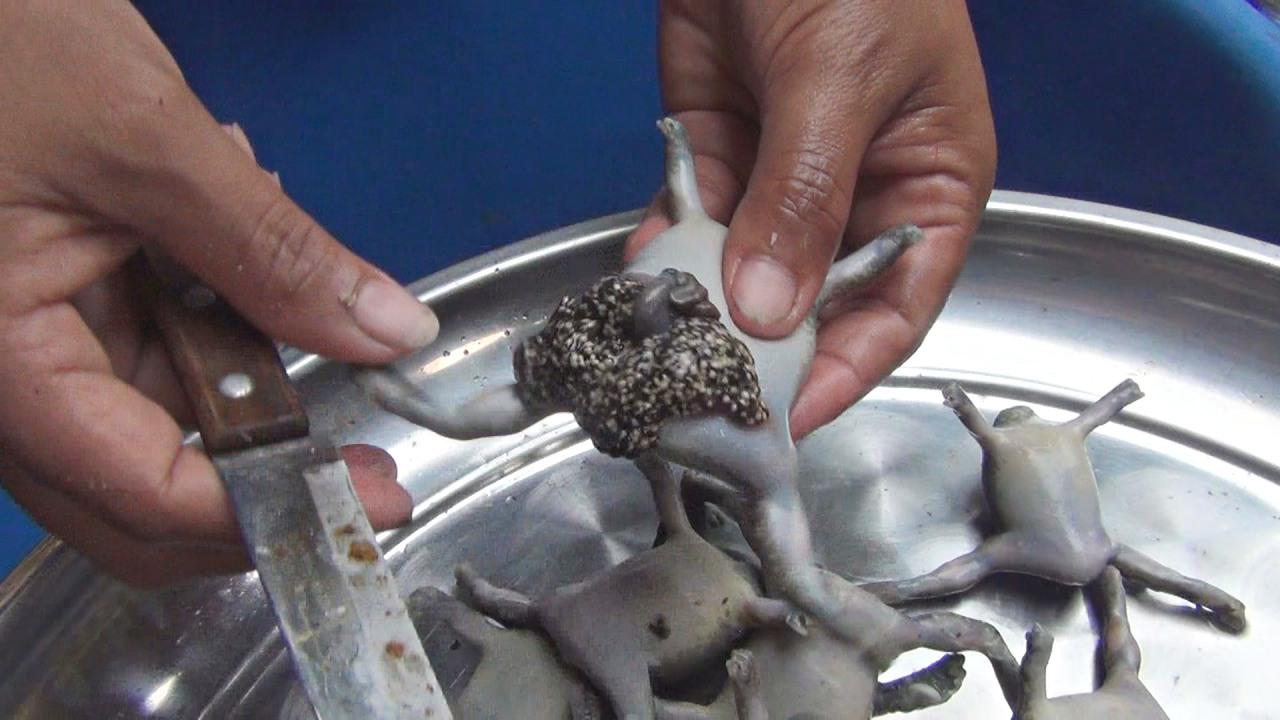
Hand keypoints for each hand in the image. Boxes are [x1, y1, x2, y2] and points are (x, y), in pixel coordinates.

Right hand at [0, 2, 436, 585]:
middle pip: (139, 492)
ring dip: (238, 366)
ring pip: (151, 420)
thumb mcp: (148, 140)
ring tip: (250, 233)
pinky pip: (142, 352)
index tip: (367, 500)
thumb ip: (272, 252)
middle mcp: (0, 374)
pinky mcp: (42, 304)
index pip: (142, 490)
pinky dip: (207, 314)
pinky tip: (215, 228)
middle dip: (257, 472)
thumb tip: (384, 331)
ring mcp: (22, 343)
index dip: (266, 511)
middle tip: (356, 452)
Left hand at [628, 0, 995, 437]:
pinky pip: (694, 224)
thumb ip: (805, 197)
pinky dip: (667, 253)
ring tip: (661, 348)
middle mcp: (857, 196)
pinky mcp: (720, 154)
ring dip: (704, 308)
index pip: (897, 305)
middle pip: (816, 302)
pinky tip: (641, 278)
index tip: (788, 418)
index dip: (848, 368)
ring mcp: (783, 179)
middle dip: (764, 349)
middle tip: (705, 395)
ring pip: (745, 272)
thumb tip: (771, 310)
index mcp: (928, 183)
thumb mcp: (839, 78)